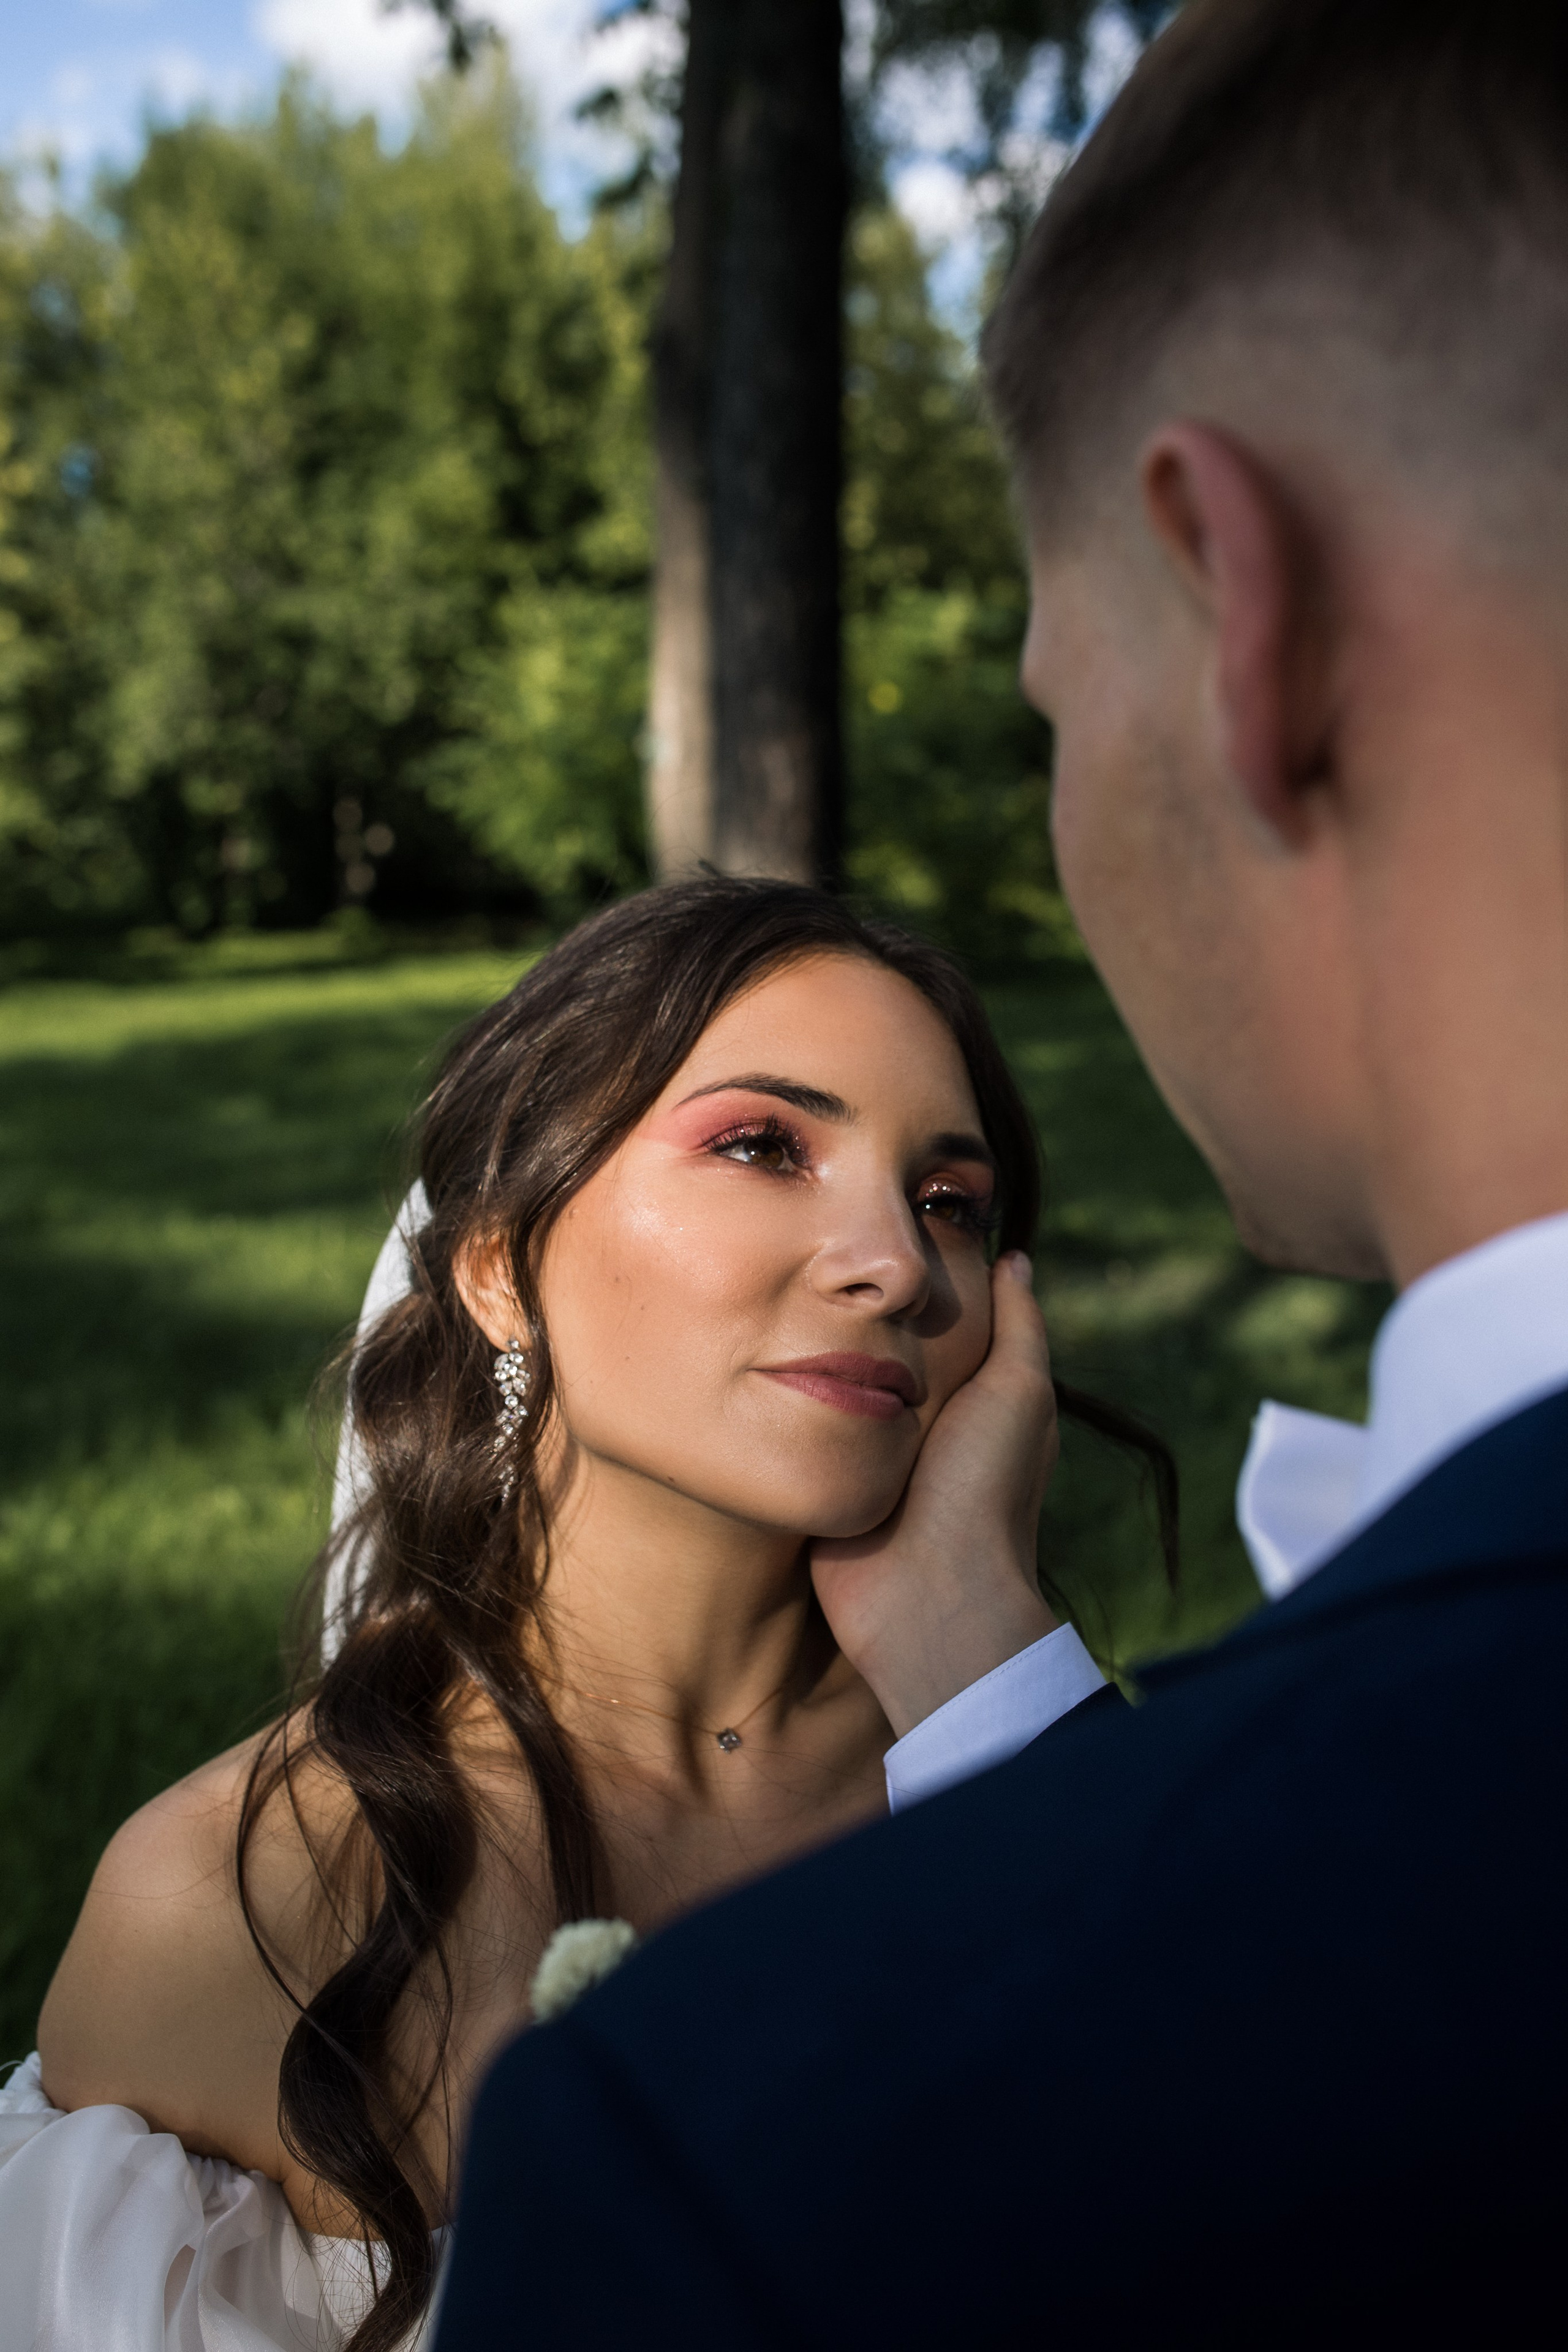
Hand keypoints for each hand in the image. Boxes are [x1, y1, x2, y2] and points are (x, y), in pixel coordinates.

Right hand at [811, 1252, 1060, 1738]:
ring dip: (813, 1353)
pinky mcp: (827, 1483)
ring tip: (772, 1287)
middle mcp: (925, 1429)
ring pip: (839, 1387)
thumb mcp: (1017, 1391)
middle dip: (856, 1312)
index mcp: (976, 1405)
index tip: (887, 1225)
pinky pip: (802, 1432)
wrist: (925, 1595)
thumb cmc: (983, 1489)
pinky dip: (787, 1404)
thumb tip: (1016, 1257)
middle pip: (886, 1351)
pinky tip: (753, 1352)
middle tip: (812, 1248)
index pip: (948, 1326)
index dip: (924, 1282)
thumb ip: (1018, 1326)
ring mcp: (871, 1459)